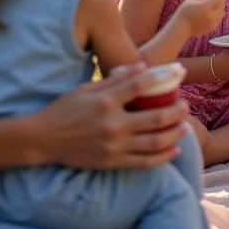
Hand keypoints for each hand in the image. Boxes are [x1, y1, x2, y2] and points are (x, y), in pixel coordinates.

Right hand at [35, 64, 187, 168]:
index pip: (141, 86)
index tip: (180, 71)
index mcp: (106, 102)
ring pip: (154, 142)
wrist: (42, 139)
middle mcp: (112, 125)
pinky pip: (143, 162)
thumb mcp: (87, 88)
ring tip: (186, 127)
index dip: (164, 76)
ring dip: (175, 134)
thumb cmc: (65, 109)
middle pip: (156, 118)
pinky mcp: (111, 162)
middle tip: (186, 106)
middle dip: (177, 112)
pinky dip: (162, 157)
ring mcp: (113, 146)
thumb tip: (143, 66)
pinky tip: (174, 151)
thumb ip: (116, 79)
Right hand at [179, 0, 225, 35]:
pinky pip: (219, 18)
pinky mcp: (213, 27)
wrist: (181, 28)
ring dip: (217, 8)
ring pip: (222, 11)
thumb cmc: (184, 11)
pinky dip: (215, 15)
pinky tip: (206, 15)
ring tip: (207, 8)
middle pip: (222, 2)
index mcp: (205, 6)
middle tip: (208, 0)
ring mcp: (213, 22)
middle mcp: (211, 14)